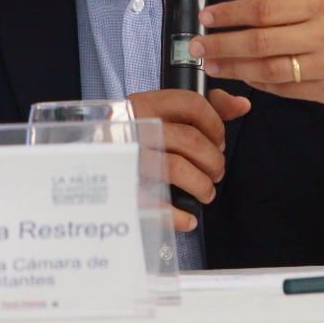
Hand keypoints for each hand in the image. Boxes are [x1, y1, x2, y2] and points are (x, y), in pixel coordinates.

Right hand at [127, 88, 250, 231]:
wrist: (81, 157)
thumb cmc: (131, 133)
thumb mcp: (160, 111)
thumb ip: (205, 105)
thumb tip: (242, 105)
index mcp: (146, 104)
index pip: (191, 104)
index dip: (215, 124)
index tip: (220, 141)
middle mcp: (136, 127)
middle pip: (189, 140)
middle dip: (213, 160)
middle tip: (217, 172)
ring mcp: (128, 158)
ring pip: (176, 169)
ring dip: (202, 186)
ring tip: (206, 192)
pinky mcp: (121, 188)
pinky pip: (154, 203)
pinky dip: (177, 215)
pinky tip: (187, 218)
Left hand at [191, 0, 323, 109]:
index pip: (267, 9)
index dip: (233, 13)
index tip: (206, 15)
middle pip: (263, 42)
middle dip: (224, 44)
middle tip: (195, 44)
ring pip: (270, 70)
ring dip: (235, 67)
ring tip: (209, 63)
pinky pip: (286, 89)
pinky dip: (260, 82)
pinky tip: (240, 74)